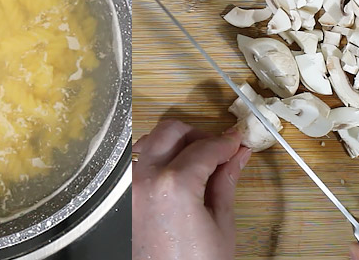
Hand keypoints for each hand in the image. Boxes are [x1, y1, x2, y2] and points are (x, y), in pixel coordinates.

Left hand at [132, 119, 250, 259]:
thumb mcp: (221, 226)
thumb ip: (226, 182)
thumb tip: (237, 157)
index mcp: (174, 184)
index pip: (206, 147)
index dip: (226, 143)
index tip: (236, 143)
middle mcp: (145, 178)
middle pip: (173, 131)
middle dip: (199, 134)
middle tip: (218, 149)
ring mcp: (128, 186)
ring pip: (150, 141)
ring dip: (175, 142)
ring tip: (197, 161)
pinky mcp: (121, 196)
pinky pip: (137, 162)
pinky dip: (155, 157)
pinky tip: (173, 171)